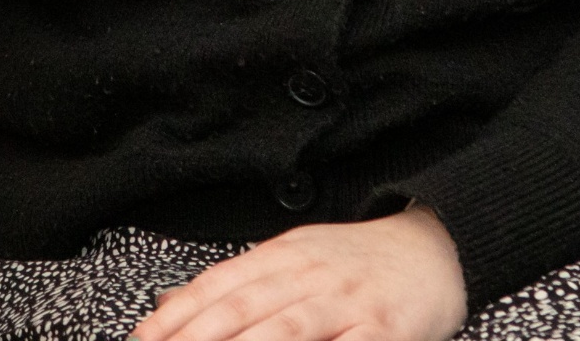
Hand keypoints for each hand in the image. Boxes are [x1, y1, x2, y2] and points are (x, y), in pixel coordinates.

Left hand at [132, 205, 467, 340]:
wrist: (437, 248)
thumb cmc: (359, 263)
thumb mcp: (296, 257)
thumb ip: (240, 281)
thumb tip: (170, 304)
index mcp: (285, 254)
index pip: (218, 283)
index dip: (176, 315)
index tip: (142, 339)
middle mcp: (311, 274)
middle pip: (243, 307)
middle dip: (196, 338)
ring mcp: (347, 303)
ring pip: (286, 329)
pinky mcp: (383, 331)